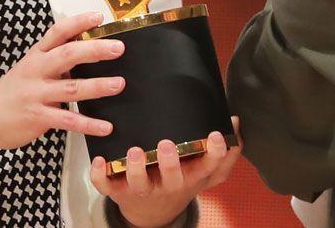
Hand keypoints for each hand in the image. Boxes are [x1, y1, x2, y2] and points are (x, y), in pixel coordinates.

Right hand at [0, 11, 124, 149]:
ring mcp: (37, 94)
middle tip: (118, 48)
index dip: (78, 22)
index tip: (98, 17)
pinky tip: (105, 127)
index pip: (58, 32)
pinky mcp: (38, 117)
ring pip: (71, 88)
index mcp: (37, 55)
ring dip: (97, 86)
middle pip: (67, 55)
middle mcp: (37, 71)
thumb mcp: (31, 67)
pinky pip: (67, 120)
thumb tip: (89, 50)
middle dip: (94, 50)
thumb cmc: (13, 90)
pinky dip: (88, 124)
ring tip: (118, 84)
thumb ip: (55, 59)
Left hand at [90, 118, 241, 227]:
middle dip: (170, 163)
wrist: (152, 213)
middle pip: (173, 178)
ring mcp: (144, 189)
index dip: (214, 153)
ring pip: (139, 184)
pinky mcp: (120, 191)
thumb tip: (234, 121)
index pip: (209, 167)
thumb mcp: (205, 172)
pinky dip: (101, 176)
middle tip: (166, 144)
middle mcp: (170, 184)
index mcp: (192, 177)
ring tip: (134, 151)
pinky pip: (108, 187)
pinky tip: (100, 161)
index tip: (215, 135)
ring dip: (136, 169)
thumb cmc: (181, 182)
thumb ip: (224, 152)